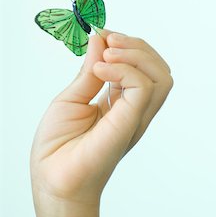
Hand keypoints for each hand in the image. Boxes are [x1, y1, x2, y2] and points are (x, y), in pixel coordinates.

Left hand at [30, 30, 172, 215]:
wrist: (52, 180)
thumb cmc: (59, 146)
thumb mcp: (72, 97)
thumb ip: (90, 71)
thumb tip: (101, 39)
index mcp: (122, 103)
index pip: (144, 68)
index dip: (128, 46)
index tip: (103, 36)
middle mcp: (135, 110)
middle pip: (160, 70)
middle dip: (138, 46)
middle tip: (109, 42)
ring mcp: (135, 118)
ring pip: (162, 77)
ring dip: (137, 55)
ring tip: (108, 55)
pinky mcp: (129, 125)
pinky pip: (143, 88)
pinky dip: (125, 70)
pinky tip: (100, 70)